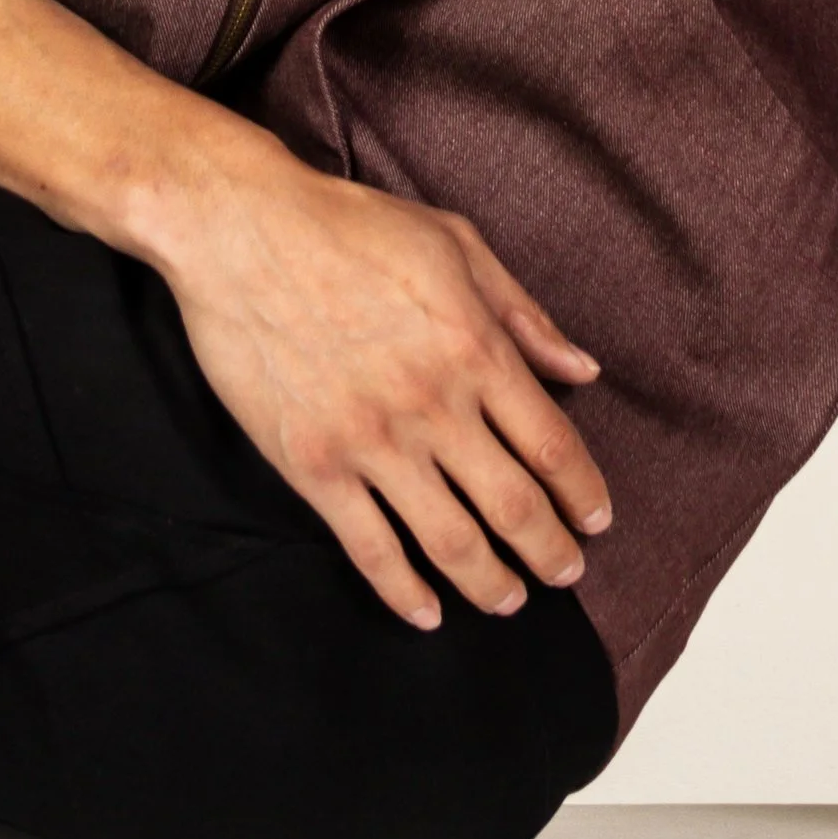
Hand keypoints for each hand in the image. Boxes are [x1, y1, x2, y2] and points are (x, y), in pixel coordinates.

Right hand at [156, 148, 612, 629]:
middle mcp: (433, 404)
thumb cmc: (349, 226)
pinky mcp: (314, 466)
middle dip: (550, 552)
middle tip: (566, 574)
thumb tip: (581, 369)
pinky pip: (369, 548)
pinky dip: (403, 592)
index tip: (596, 519)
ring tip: (508, 600)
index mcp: (475, 347)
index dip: (583, 493)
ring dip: (489, 583)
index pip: (552, 445)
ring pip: (450, 541)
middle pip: (514, 505)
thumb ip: (523, 313)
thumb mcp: (455, 243)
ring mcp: (372, 441)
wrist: (240, 231)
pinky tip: (426, 612)